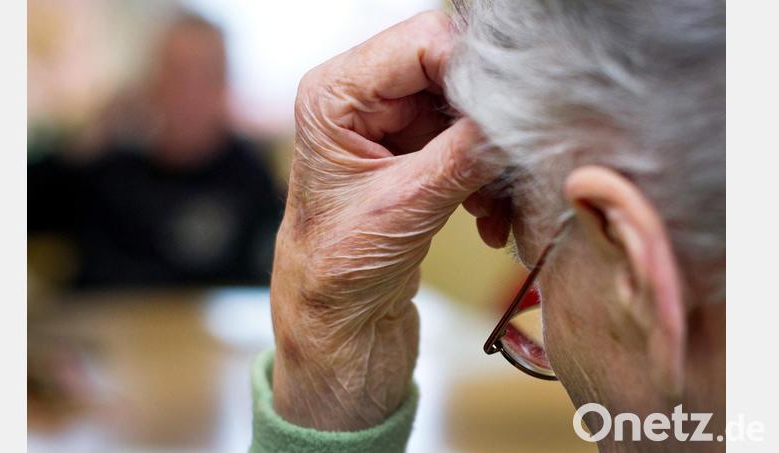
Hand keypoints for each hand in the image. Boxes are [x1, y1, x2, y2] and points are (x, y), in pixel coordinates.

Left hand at [270, 11, 504, 429]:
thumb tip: (523, 115)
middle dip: (488, 116)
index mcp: (334, 95)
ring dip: (491, 156)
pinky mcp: (415, 153)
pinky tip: (487, 219)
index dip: (475, 68)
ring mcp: (390, 124)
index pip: (422, 42)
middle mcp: (359, 98)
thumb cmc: (338, 272)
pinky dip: (487, 177)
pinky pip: (469, 142)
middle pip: (449, 70)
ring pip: (467, 109)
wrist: (338, 323)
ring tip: (494, 204)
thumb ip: (465, 154)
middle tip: (515, 155)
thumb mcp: (405, 208)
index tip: (516, 105)